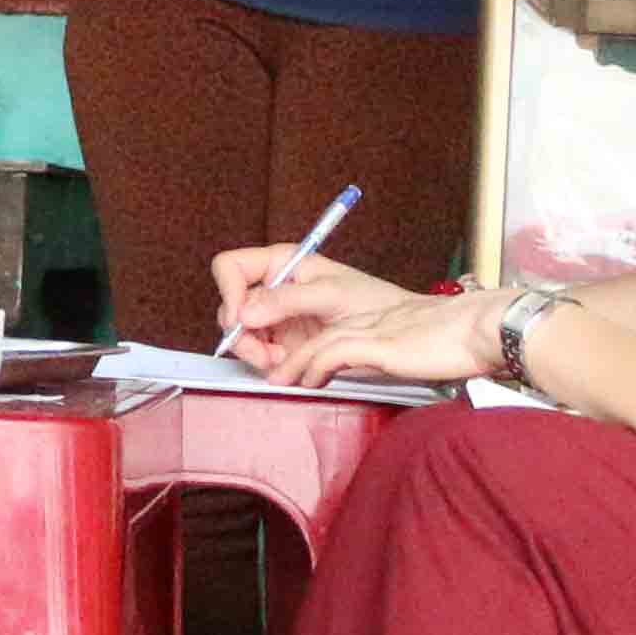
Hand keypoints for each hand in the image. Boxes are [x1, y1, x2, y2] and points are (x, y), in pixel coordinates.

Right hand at [212, 247, 477, 388]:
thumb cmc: (377, 302)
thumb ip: (286, 301)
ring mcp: (281, 320)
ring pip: (244, 337)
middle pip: (232, 307)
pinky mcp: (290, 347)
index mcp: (284, 264)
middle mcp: (277, 290)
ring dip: (254, 353)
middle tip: (263, 351)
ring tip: (278, 363)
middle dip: (242, 332)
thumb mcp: (331, 294)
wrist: (408, 334)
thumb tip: (243, 313)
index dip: (228, 290)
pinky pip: (264, 357)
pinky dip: (270, 366)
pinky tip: (287, 370)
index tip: (240, 317)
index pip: (231, 268)